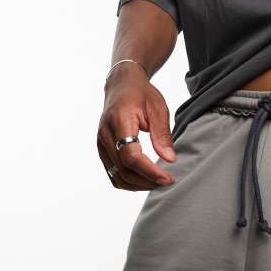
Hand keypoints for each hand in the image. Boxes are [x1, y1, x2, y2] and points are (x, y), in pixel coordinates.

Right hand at [97, 63, 175, 190]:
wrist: (121, 85)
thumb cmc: (141, 94)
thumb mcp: (158, 108)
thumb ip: (162, 134)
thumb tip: (170, 159)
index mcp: (118, 121)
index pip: (130, 156)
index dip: (149, 171)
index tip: (168, 178)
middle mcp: (105, 135)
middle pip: (124, 170)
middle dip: (148, 181)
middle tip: (168, 181)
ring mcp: (101, 144)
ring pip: (118, 177)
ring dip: (139, 185)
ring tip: (159, 182)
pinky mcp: (102, 151)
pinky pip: (114, 174)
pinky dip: (130, 182)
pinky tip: (146, 179)